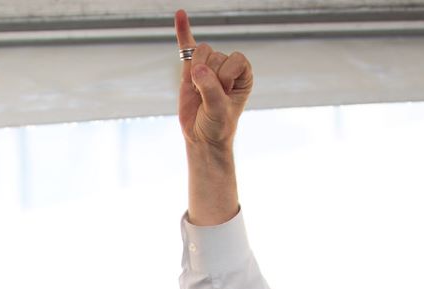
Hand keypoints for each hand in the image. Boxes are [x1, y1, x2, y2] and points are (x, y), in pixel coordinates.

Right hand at [175, 11, 251, 226]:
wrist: (201, 139)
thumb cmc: (218, 125)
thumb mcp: (219, 109)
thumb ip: (210, 88)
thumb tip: (196, 69)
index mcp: (243, 72)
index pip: (235, 59)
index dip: (226, 78)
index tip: (224, 95)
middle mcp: (227, 66)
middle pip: (217, 56)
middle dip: (210, 79)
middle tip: (209, 99)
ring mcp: (208, 66)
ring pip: (201, 54)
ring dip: (197, 73)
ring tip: (198, 92)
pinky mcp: (190, 70)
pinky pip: (187, 45)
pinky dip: (183, 30)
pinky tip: (180, 15)